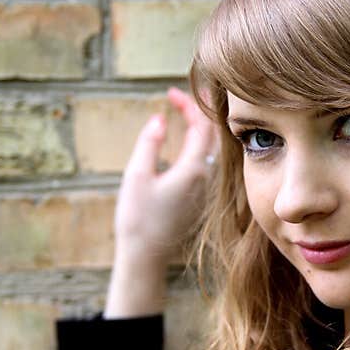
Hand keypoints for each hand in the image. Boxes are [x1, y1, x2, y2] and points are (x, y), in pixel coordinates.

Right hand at [104, 87, 218, 317]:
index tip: (170, 92)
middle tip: (182, 96)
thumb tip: (160, 118)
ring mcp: (206, 188)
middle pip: (212, 134)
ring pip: (213, 149)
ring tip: (186, 110)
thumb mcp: (136, 175)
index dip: (189, 103)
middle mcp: (207, 177)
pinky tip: (187, 139)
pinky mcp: (200, 197)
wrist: (146, 256)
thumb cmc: (138, 219)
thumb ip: (149, 143)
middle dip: (199, 111)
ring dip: (201, 127)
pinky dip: (200, 144)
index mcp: (194, 169)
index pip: (202, 125)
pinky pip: (207, 162)